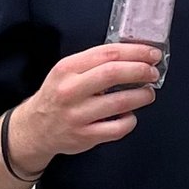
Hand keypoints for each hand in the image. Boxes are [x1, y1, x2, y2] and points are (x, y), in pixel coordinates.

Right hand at [9, 42, 163, 168]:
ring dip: (142, 95)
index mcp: (67, 68)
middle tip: (153, 73)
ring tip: (148, 93)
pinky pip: (118, 128)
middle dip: (141, 70)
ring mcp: (77, 115)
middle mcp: (70, 90)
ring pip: (120, 102)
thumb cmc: (58, 95)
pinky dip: (130, 120)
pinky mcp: (85, 136)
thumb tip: (135, 56)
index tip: (152, 54)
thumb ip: (95, 62)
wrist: (35, 128)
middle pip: (113, 74)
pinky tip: (130, 115)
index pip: (107, 53)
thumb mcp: (67, 72)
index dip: (135, 52)